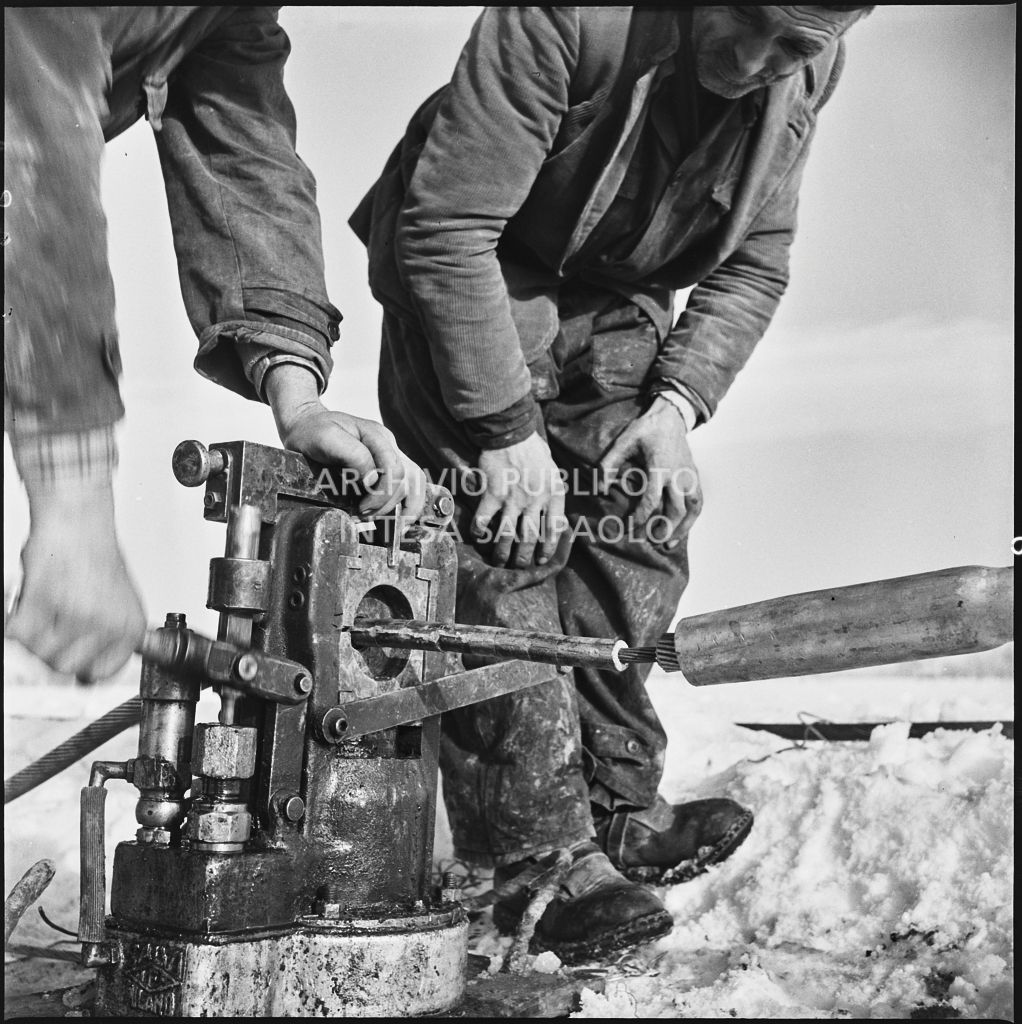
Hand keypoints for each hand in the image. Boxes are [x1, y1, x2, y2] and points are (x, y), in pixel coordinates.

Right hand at [5, 481, 145, 680]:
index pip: (104, 671)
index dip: (82, 664)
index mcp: (130, 627)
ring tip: (45, 602)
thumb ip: (107, 636)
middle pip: (64, 666)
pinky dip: (14, 617)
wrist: (79, 519)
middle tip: (51, 620)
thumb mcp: (118, 601)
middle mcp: (108, 624)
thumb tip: (88, 674)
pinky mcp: (46, 601)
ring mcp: (77, 615)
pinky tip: (28, 597)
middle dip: (50, 646)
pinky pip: (17, 631)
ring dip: (32, 630)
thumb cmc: (95, 554)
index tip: (73, 654)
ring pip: (38, 651)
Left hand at [265, 364, 426, 521]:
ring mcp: (389, 457)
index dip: (381, 493)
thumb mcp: (327, 438)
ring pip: (414, 485)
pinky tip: (396, 522)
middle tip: (364, 515)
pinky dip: (406, 508)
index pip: (393, 468)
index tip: (360, 508)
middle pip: (407, 479)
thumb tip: (374, 480)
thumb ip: (354, 455)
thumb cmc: (312, 432)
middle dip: (387, 504)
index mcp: (376, 435)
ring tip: (384, 524)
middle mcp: (388, 445)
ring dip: (401, 508)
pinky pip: (408, 488)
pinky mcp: (386, 468)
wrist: (305, 426)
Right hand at [472, 432, 567, 567]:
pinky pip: (485, 519)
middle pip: (530, 537)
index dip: (548, 547)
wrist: (511, 432)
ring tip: (499, 560)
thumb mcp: (552, 470)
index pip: (554, 529)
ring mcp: (514, 499)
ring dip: (502, 551)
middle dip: (524, 556)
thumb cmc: (533, 449)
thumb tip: (551, 512)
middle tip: (518, 565)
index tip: (542, 559)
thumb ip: (551, 492)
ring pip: (508, 534)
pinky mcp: (493, 494)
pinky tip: (478, 536)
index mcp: (553, 494)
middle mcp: (535, 500)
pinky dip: (480, 531)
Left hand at [599, 396, 702, 544]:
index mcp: (659, 468)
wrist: (671, 416)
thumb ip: (609, 464)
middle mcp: (677, 475)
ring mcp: (689, 476)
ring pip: (691, 510)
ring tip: (668, 543)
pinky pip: (698, 501)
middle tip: (648, 541)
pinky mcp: (694, 476)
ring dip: (681, 529)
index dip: (641, 517)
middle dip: (661, 529)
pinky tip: (683, 529)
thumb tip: (601, 488)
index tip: (630, 527)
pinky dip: (692, 518)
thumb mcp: (623, 442)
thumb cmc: (645, 430)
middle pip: (674, 510)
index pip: (651, 500)